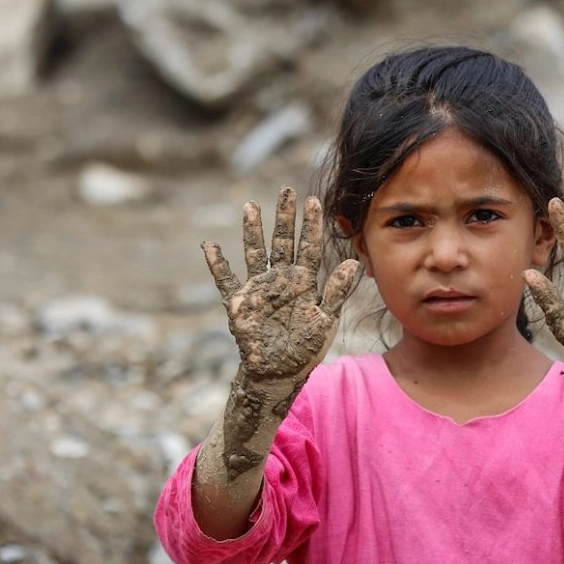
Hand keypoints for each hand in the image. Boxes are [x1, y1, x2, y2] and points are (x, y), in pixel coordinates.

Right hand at [202, 188, 361, 386]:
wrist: (280, 372)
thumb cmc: (305, 347)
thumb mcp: (326, 319)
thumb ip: (337, 291)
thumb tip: (354, 263)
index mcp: (303, 282)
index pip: (308, 248)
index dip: (310, 226)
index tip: (313, 202)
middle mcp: (280, 280)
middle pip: (282, 242)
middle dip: (284, 218)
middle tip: (287, 191)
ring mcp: (259, 289)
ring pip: (254, 253)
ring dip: (252, 231)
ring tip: (250, 206)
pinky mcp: (239, 304)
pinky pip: (226, 281)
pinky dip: (217, 265)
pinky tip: (209, 246)